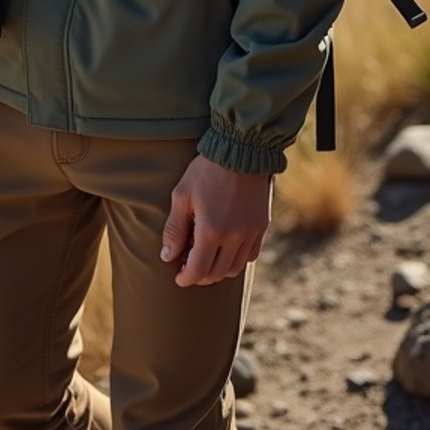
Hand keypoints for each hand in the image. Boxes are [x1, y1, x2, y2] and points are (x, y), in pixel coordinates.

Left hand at [160, 154, 271, 286]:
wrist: (241, 150)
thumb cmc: (206, 170)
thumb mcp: (182, 195)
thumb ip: (174, 228)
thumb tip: (167, 256)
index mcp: (211, 230)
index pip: (198, 270)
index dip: (186, 278)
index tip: (178, 277)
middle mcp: (234, 237)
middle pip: (217, 273)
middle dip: (200, 276)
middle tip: (189, 268)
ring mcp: (250, 233)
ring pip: (235, 268)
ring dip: (219, 270)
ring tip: (207, 260)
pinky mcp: (261, 226)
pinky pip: (250, 255)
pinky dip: (237, 259)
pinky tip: (226, 249)